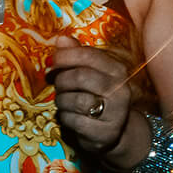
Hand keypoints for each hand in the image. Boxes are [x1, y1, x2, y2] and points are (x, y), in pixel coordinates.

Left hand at [47, 38, 138, 157]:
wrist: (112, 133)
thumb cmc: (96, 98)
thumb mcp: (91, 74)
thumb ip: (77, 55)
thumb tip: (60, 38)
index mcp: (117, 70)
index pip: (88, 55)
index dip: (65, 56)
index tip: (52, 62)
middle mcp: (120, 90)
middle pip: (80, 77)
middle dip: (61, 81)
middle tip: (57, 85)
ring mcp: (115, 114)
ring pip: (74, 100)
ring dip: (61, 101)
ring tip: (64, 102)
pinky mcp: (104, 133)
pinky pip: (73, 121)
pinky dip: (65, 118)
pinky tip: (69, 117)